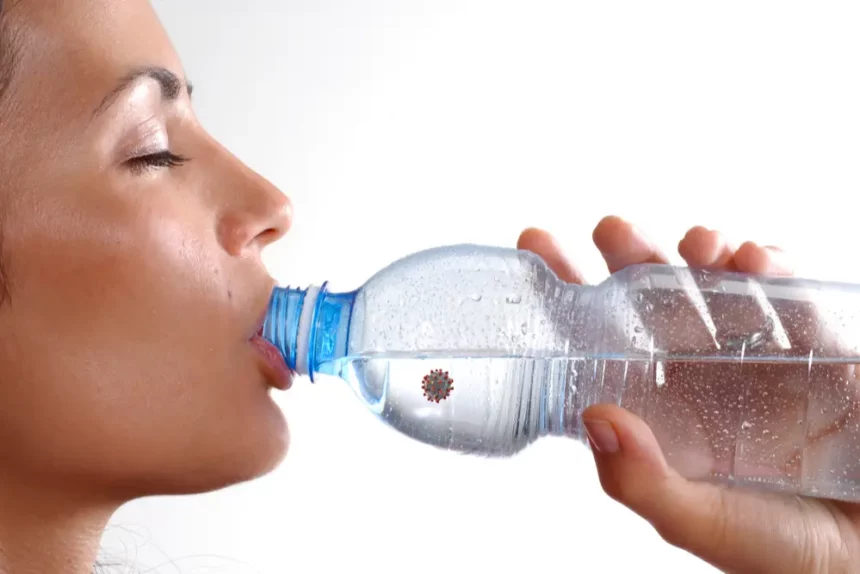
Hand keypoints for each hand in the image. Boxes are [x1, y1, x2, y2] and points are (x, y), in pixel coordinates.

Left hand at [518, 216, 859, 573]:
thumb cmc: (783, 551)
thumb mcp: (704, 524)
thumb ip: (644, 483)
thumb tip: (595, 419)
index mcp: (657, 412)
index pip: (598, 346)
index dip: (567, 299)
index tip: (538, 246)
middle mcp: (696, 376)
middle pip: (650, 302)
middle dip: (629, 256)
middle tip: (611, 229)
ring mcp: (752, 356)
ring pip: (713, 285)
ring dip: (699, 253)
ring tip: (696, 244)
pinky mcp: (811, 345)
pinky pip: (785, 293)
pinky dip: (768, 267)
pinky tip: (753, 261)